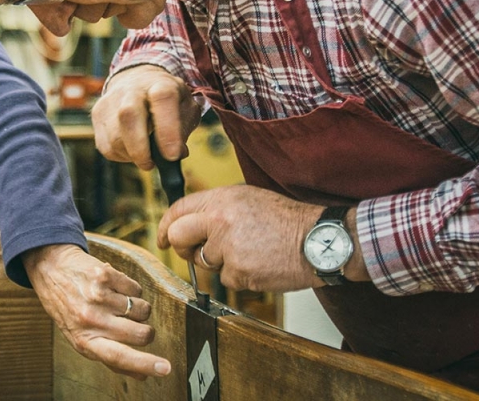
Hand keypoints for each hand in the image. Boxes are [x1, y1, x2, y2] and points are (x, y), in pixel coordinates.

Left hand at [21, 244, 170, 379]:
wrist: (51, 269)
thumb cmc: (68, 309)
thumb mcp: (81, 338)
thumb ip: (110, 357)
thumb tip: (143, 377)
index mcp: (86, 341)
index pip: (119, 357)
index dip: (145, 364)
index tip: (165, 368)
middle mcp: (91, 319)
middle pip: (141, 333)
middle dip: (146, 331)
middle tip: (134, 324)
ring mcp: (97, 296)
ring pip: (142, 309)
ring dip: (136, 308)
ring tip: (116, 303)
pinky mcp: (104, 275)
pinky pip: (136, 288)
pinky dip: (129, 289)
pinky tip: (112, 287)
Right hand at [92, 65, 200, 168]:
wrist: (138, 82)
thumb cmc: (166, 101)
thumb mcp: (185, 108)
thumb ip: (184, 130)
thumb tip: (176, 154)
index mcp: (160, 84)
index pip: (163, 99)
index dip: (168, 129)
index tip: (172, 155)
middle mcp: (132, 89)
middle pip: (128, 115)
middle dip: (140, 148)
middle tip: (151, 164)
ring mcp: (111, 100)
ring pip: (114, 137)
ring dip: (131, 155)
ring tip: (145, 153)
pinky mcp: (97, 114)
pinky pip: (106, 146)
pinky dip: (121, 155)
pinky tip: (131, 148)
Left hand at [157, 186, 332, 292]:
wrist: (317, 240)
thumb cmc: (286, 219)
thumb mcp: (247, 198)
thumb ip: (216, 207)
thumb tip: (190, 220)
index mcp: (221, 199)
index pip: (177, 210)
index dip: (164, 226)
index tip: (161, 237)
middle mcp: (219, 221)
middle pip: (177, 238)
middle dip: (182, 248)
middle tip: (195, 251)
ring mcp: (228, 248)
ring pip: (205, 262)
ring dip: (221, 262)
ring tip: (249, 250)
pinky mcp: (240, 272)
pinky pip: (227, 279)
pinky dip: (241, 276)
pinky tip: (259, 263)